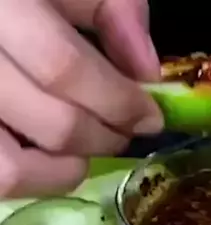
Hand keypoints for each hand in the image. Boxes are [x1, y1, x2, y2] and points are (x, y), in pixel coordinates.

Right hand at [0, 0, 163, 197]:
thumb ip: (111, 9)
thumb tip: (147, 74)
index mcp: (2, 6)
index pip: (63, 68)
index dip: (120, 102)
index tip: (151, 117)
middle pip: (51, 124)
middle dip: (104, 137)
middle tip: (122, 133)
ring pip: (10, 169)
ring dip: (62, 170)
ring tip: (80, 150)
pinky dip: (27, 177)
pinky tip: (42, 155)